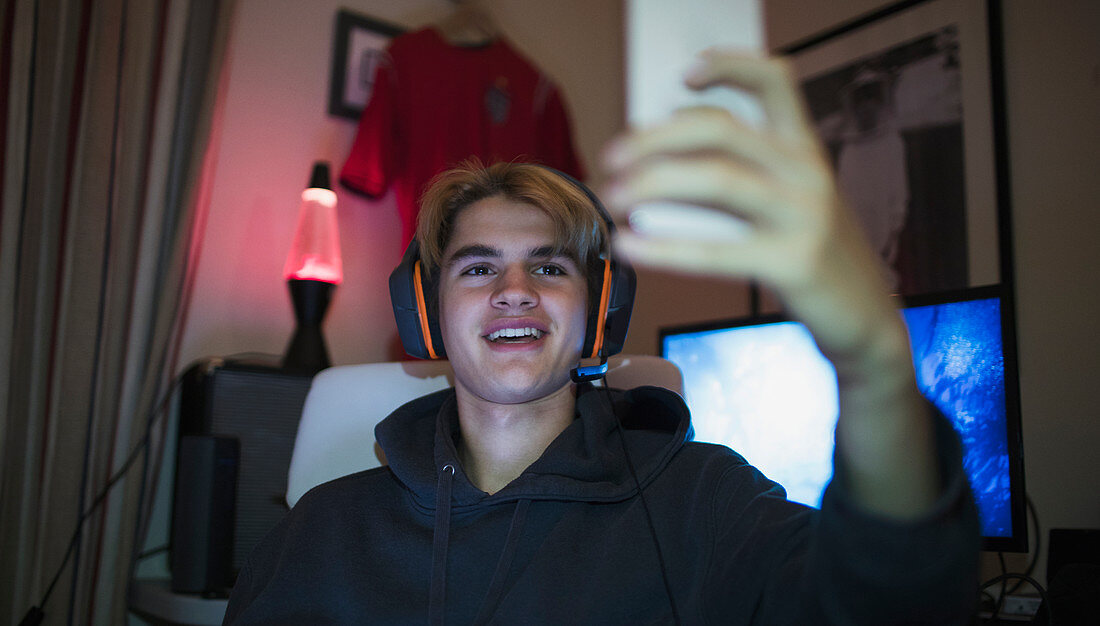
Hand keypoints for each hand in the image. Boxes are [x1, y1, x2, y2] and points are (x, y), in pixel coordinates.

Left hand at [601, 49, 904, 370]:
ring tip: (614, 197)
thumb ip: (736, 170)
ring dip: (652, 182)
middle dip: (655, 138)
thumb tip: (661, 151)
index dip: (729, 67)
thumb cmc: (813, 254)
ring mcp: (803, 216)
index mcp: (804, 149)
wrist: (867, 316)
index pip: (773, 82)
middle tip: (612, 158)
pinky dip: (664, 248)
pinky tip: (630, 245)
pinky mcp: (793, 263)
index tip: (684, 75)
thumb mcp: (787, 200)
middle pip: (722, 129)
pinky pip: (716, 250)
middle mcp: (806, 173)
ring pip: (716, 178)